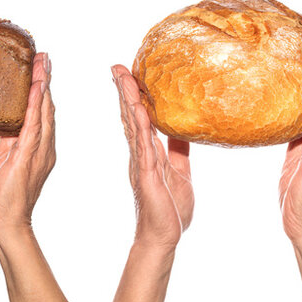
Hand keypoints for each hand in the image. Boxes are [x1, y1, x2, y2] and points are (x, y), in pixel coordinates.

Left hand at [0, 52, 55, 235]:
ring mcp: (39, 151)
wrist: (5, 222)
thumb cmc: (3, 197)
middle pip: (48, 107)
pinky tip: (36, 89)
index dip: (43, 89)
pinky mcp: (27, 156)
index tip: (41, 68)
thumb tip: (2, 120)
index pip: (43, 112)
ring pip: (44, 112)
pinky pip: (33, 126)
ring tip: (42, 63)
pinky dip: (35, 105)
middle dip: (46, 80)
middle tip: (44, 56)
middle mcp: (44, 147)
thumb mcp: (3, 160)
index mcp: (39, 148)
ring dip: (43, 86)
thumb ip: (7, 139)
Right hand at [111, 64, 192, 247]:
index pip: (138, 118)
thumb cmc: (170, 206)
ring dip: (129, 101)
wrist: (164, 235)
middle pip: (130, 116)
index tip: (127, 73)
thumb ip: (178, 148)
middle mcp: (140, 154)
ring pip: (134, 126)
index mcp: (147, 152)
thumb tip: (185, 126)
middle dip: (124, 91)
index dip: (132, 95)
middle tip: (117, 66)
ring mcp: (142, 163)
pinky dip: (141, 127)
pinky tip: (139, 110)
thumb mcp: (180, 169)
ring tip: (122, 78)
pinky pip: (144, 146)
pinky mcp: (147, 175)